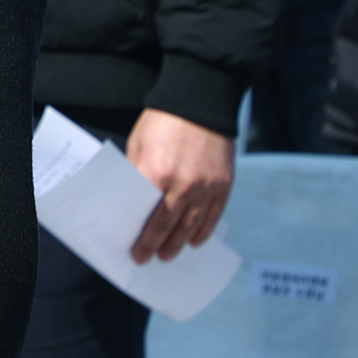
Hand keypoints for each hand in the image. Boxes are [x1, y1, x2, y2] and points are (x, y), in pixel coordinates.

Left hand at [126, 108, 233, 262]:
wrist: (200, 99)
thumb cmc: (162, 120)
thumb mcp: (138, 145)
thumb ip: (138, 174)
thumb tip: (133, 201)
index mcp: (157, 173)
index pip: (147, 216)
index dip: (142, 238)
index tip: (135, 252)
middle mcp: (184, 185)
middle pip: (169, 226)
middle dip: (158, 245)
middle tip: (148, 259)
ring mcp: (207, 186)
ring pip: (192, 225)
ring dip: (180, 244)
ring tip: (169, 255)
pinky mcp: (224, 183)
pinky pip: (213, 215)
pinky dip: (204, 231)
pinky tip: (195, 241)